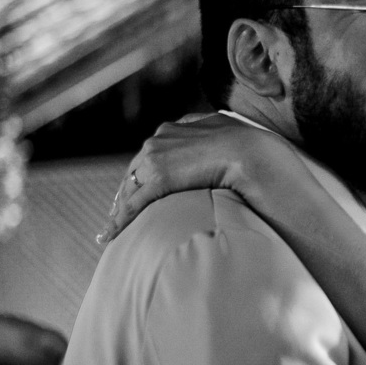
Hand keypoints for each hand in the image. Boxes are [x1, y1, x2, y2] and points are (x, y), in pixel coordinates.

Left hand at [98, 113, 284, 243]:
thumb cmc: (251, 147)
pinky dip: (121, 221)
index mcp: (177, 128)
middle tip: (120, 215)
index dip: (144, 175)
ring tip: (113, 230)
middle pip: (135, 171)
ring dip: (121, 210)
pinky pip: (134, 204)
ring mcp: (157, 157)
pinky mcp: (159, 178)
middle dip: (127, 193)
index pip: (151, 155)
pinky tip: (113, 235)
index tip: (141, 190)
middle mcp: (160, 139)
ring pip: (131, 188)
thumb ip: (215, 136)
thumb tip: (221, 138)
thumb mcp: (229, 134)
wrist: (252, 152)